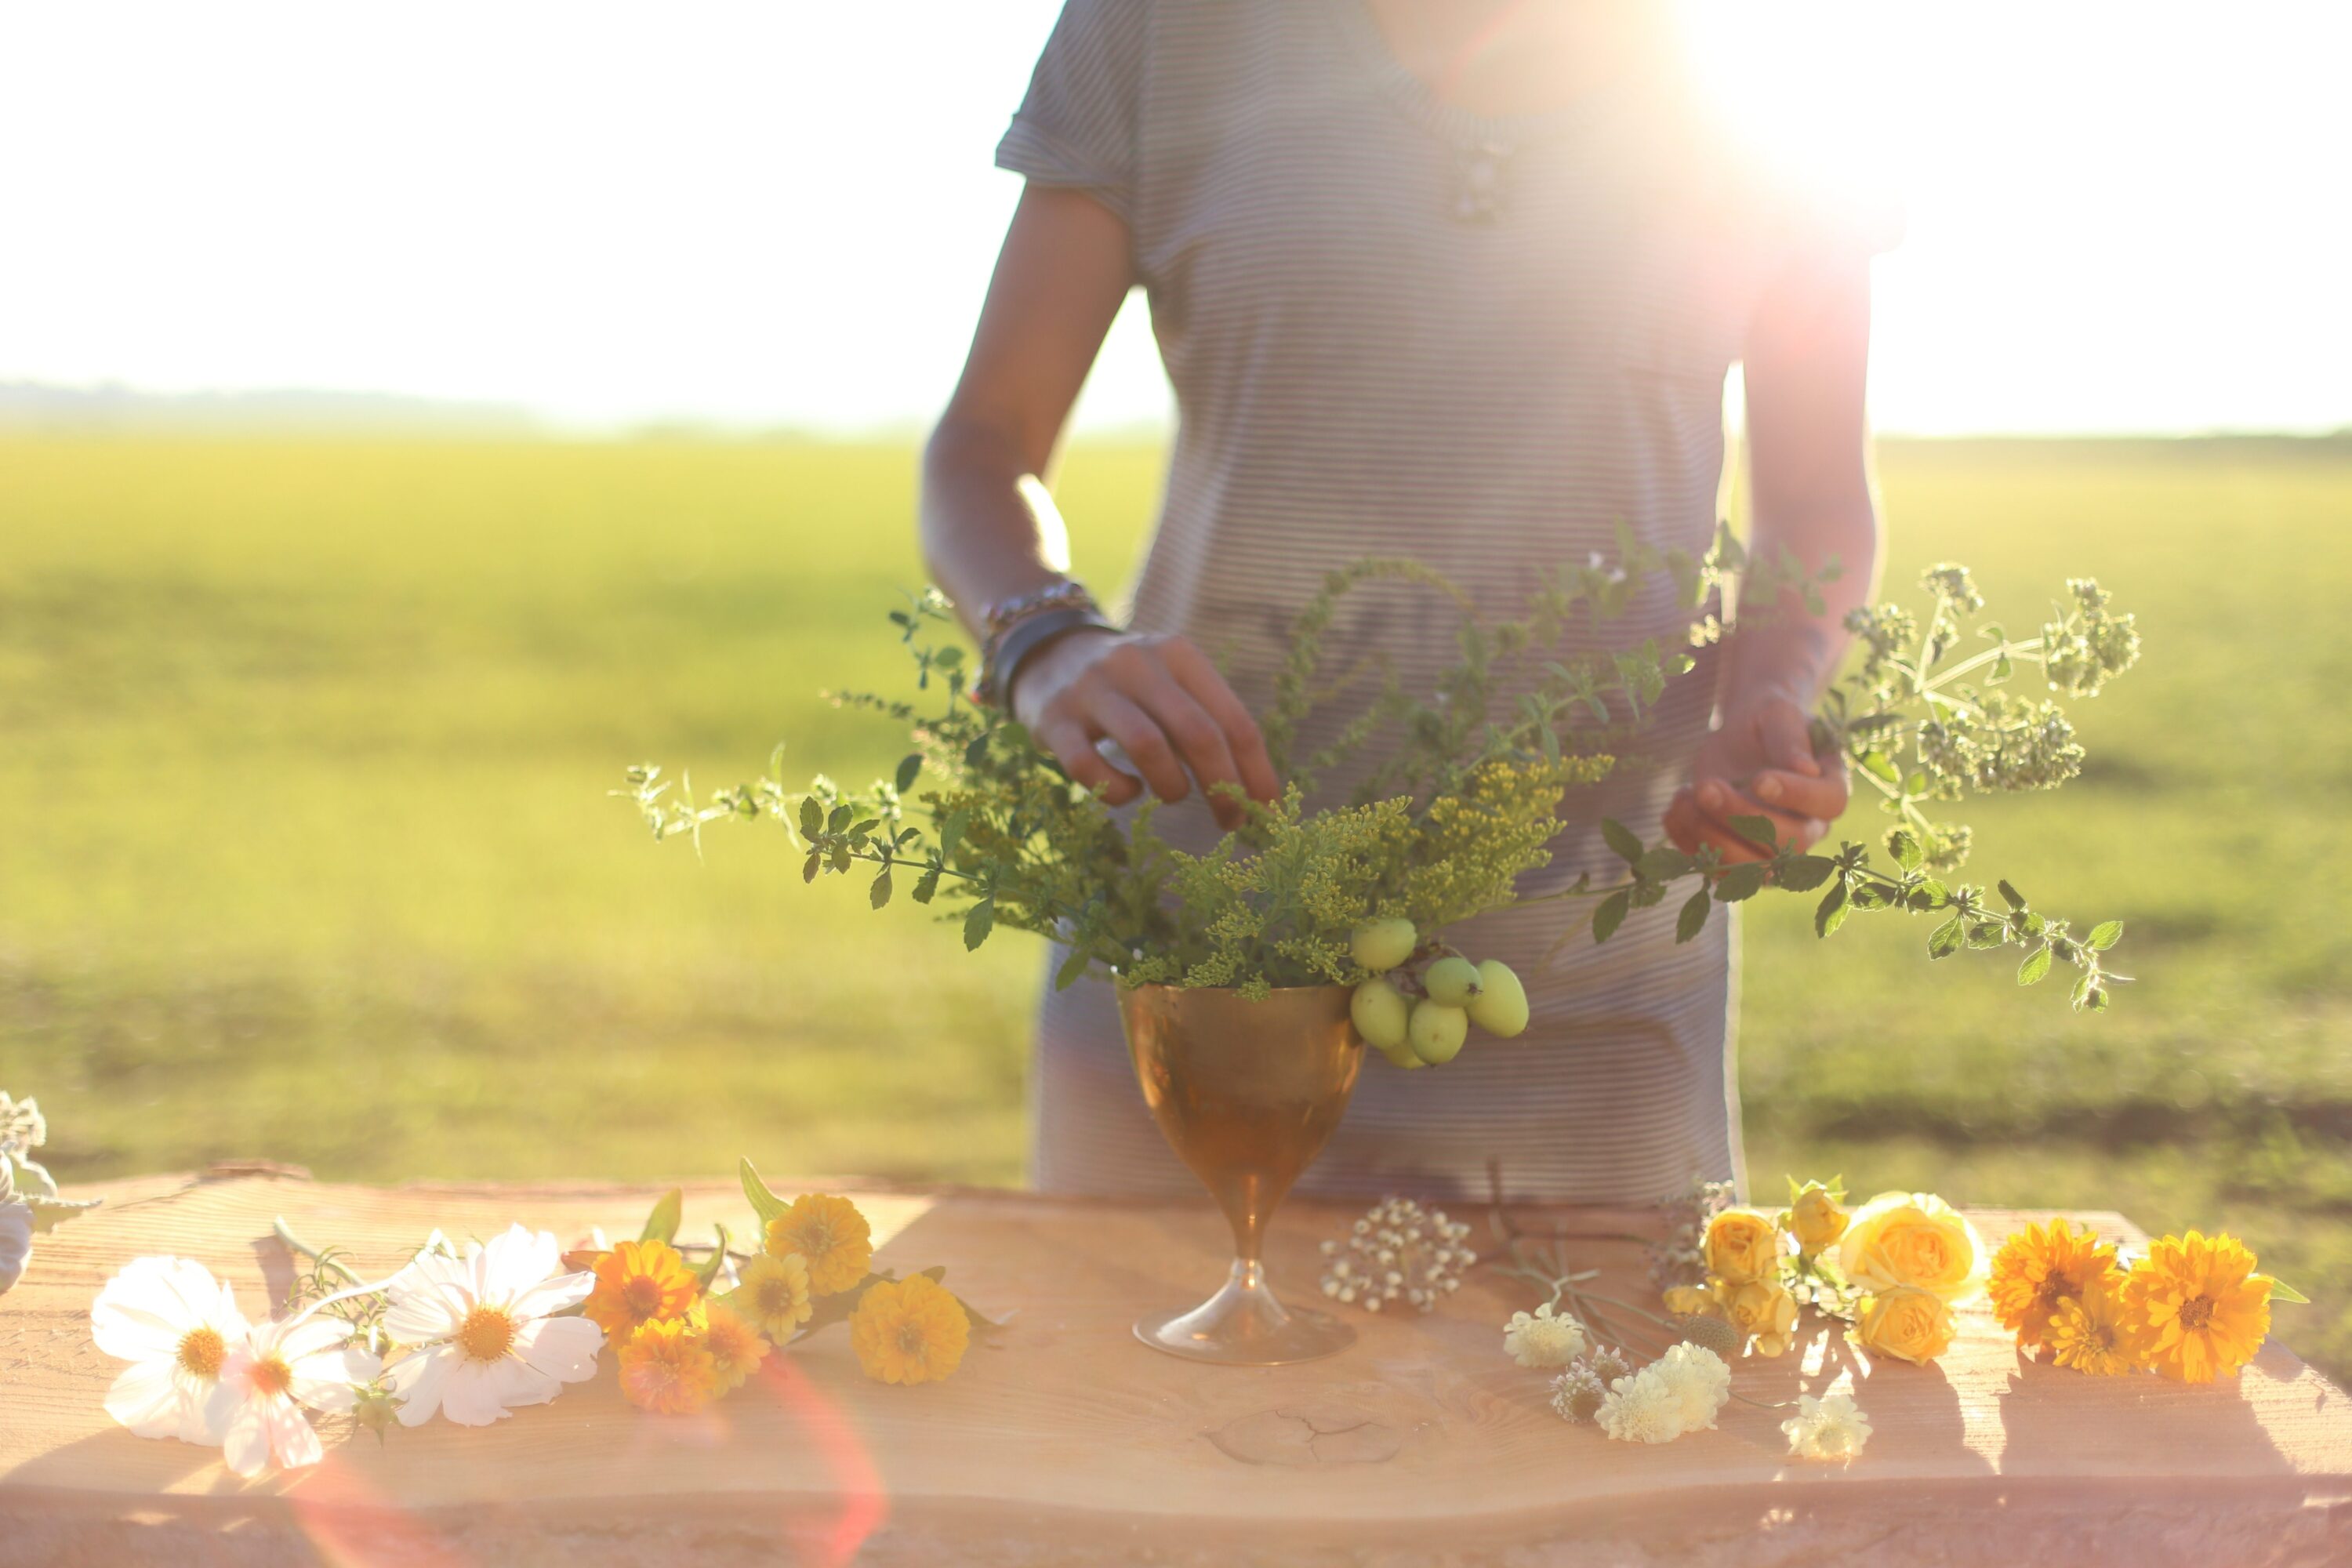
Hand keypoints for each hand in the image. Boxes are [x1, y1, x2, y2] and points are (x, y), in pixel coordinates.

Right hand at [1009, 629, 1281, 829]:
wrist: (1046, 650)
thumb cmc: (1130, 686)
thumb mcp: (1171, 686)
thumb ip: (1207, 726)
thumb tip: (1255, 797)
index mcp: (1179, 655)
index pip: (1234, 719)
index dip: (1257, 772)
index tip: (1266, 812)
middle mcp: (1137, 664)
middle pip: (1198, 733)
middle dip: (1222, 787)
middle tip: (1229, 821)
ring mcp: (1092, 688)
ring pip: (1147, 745)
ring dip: (1171, 787)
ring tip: (1172, 795)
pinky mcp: (1054, 718)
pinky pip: (1088, 767)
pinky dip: (1117, 791)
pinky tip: (1127, 791)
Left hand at [1664, 688, 1846, 863]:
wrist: (1741, 737)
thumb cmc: (1767, 720)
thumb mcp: (1777, 715)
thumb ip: (1789, 739)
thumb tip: (1806, 769)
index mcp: (1831, 786)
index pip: (1829, 802)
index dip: (1796, 796)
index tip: (1759, 779)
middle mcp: (1811, 826)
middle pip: (1789, 842)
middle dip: (1742, 818)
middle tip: (1706, 787)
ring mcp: (1775, 849)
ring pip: (1753, 870)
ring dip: (1712, 839)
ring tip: (1686, 797)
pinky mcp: (1740, 857)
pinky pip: (1718, 869)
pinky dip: (1689, 844)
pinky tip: (1675, 808)